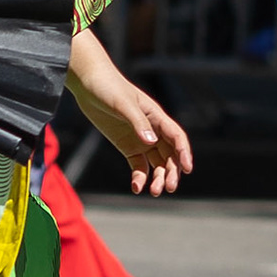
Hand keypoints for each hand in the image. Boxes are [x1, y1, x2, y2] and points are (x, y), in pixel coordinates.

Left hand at [66, 27, 193, 194]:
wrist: (89, 84)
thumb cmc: (108, 88)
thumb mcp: (123, 104)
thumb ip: (138, 123)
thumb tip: (152, 143)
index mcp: (157, 117)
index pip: (177, 137)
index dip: (184, 153)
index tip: (187, 169)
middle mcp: (153, 130)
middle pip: (169, 155)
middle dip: (171, 172)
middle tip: (168, 188)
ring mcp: (141, 139)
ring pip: (157, 163)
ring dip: (158, 178)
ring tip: (153, 192)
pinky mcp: (128, 146)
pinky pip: (139, 166)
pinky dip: (140, 178)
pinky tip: (136, 187)